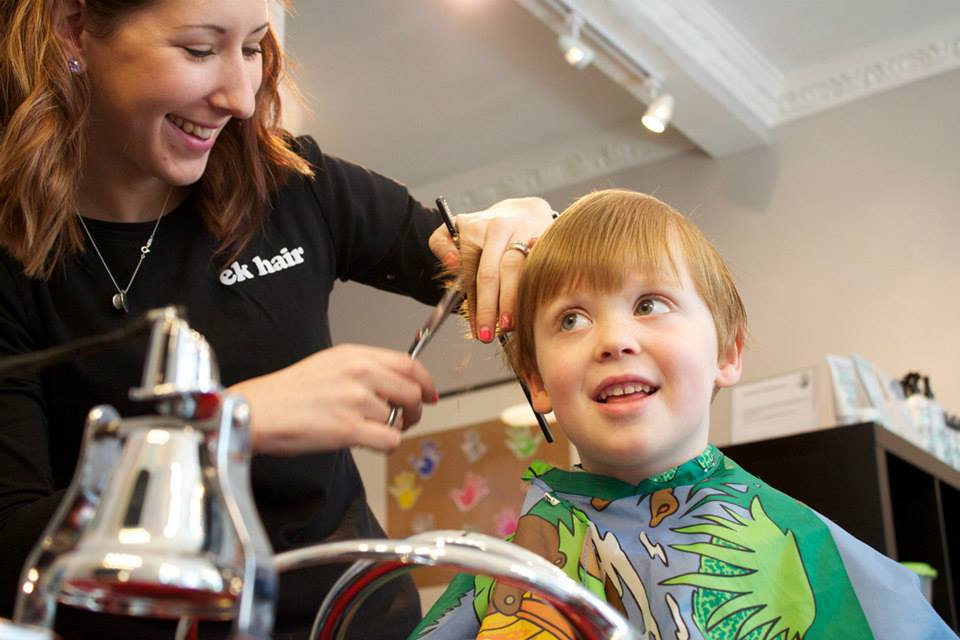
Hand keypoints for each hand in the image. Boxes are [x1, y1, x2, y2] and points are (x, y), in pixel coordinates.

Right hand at [230, 344, 437, 454]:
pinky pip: (389, 440)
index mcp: (355, 354)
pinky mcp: (348, 428)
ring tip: (366, 431)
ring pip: (398, 419)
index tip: (429, 394)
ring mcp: (355, 400)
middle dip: (415, 411)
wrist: (257, 411)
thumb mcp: (329, 365)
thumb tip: (398, 383)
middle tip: (406, 420)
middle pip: (412, 391)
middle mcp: (359, 372)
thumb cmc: (288, 393)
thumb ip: (364, 370)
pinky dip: (385, 446)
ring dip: (390, 429)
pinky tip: (370, 444)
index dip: (425, 381)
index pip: (409, 363)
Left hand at [428, 197, 554, 341]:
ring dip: (513, 300)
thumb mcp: (456, 228)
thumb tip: (451, 263)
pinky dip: (536, 287)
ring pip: (518, 269)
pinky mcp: (545, 235)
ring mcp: (525, 230)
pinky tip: (533, 305)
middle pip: (494, 272)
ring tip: (510, 325)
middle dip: (490, 307)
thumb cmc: (487, 229)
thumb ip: (441, 244)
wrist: (523, 210)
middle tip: (489, 334)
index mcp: (475, 228)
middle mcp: (500, 228)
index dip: (474, 303)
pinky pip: (540, 265)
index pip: (472, 271)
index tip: (477, 327)